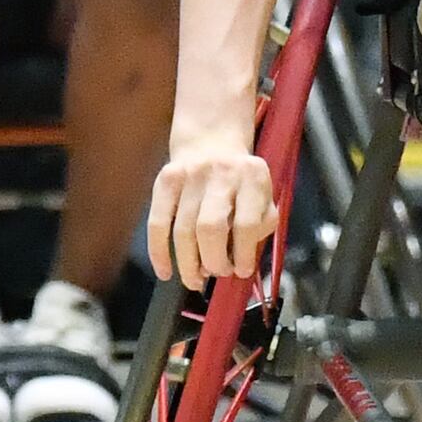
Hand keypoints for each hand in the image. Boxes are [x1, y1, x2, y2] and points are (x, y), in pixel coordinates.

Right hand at [149, 143, 278, 290]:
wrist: (211, 141)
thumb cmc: (241, 181)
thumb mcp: (264, 196)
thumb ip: (259, 227)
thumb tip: (238, 263)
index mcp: (252, 177)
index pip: (247, 223)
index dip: (243, 254)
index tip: (240, 271)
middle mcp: (221, 173)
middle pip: (210, 227)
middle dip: (213, 260)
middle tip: (217, 273)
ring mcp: (190, 175)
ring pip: (183, 230)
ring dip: (188, 263)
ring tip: (195, 280)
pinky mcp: (165, 181)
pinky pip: (157, 223)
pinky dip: (159, 252)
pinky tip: (165, 271)